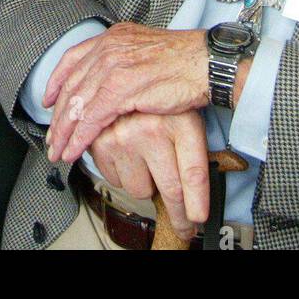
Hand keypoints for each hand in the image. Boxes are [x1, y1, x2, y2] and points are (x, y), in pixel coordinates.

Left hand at [44, 23, 207, 163]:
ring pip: (77, 104)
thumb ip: (123, 60)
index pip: (72, 59)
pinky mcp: (120, 89)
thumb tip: (110, 79)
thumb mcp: (145, 51)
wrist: (205, 62)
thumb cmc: (184, 61)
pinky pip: (92, 118)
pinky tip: (74, 150)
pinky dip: (80, 138)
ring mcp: (112, 67)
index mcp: (112, 37)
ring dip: (64, 132)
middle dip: (57, 115)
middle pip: (71, 86)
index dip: (56, 81)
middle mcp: (107, 49)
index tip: (47, 99)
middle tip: (51, 136)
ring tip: (58, 150)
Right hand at [87, 110, 209, 241]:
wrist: (124, 76)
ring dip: (144, 183)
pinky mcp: (101, 143)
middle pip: (170, 190)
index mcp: (180, 123)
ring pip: (139, 190)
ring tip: (145, 161)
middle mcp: (152, 130)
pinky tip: (126, 154)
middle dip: (178, 214)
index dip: (197, 203)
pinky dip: (122, 174)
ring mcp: (124, 137)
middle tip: (182, 222)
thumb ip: (193, 157)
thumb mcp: (186, 118)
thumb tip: (196, 201)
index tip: (196, 221)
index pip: (194, 173)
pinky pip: (115, 180)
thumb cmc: (159, 103)